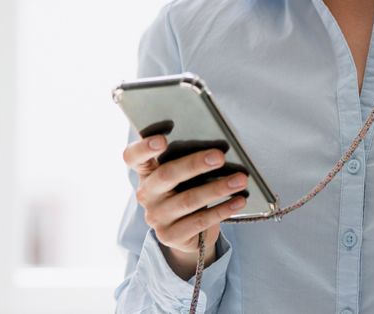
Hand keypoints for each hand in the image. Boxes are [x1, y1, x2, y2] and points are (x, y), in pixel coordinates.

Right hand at [122, 134, 247, 277]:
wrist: (188, 232)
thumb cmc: (188, 190)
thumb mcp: (184, 176)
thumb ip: (188, 161)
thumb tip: (218, 148)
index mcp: (146, 172)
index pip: (133, 157)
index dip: (144, 147)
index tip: (162, 139)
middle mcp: (146, 194)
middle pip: (166, 175)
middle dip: (195, 164)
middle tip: (219, 156)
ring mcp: (155, 216)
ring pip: (187, 200)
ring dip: (217, 188)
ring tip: (240, 180)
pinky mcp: (170, 235)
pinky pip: (199, 222)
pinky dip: (222, 209)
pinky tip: (238, 201)